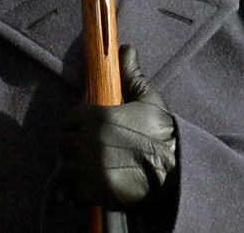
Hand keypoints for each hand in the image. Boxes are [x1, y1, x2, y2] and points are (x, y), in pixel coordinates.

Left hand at [59, 44, 176, 208]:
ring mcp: (90, 166)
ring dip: (76, 171)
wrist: (178, 170)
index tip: (89, 134)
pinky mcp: (95, 190)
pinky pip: (71, 192)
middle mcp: (89, 140)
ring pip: (67, 168)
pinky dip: (75, 193)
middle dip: (75, 149)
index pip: (69, 121)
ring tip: (93, 173)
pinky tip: (87, 191)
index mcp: (97, 116)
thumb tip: (124, 49)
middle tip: (93, 155)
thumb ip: (131, 75)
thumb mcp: (148, 100)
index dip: (77, 127)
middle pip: (65, 145)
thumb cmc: (163, 134)